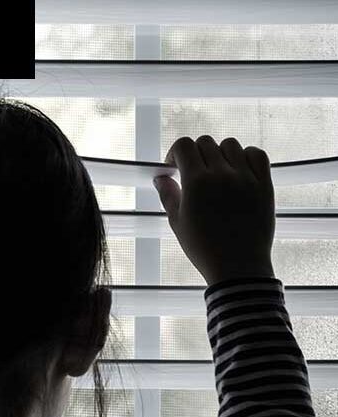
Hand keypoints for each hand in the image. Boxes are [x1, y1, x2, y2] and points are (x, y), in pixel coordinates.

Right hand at [154, 136, 275, 285]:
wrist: (238, 266)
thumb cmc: (203, 248)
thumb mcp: (177, 222)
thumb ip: (168, 195)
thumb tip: (160, 177)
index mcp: (196, 183)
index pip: (184, 146)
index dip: (174, 153)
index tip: (173, 167)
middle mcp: (222, 174)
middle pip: (205, 142)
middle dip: (194, 154)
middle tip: (193, 172)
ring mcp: (246, 177)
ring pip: (230, 145)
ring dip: (219, 153)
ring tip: (216, 172)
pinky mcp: (264, 184)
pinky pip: (257, 154)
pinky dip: (246, 155)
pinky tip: (237, 169)